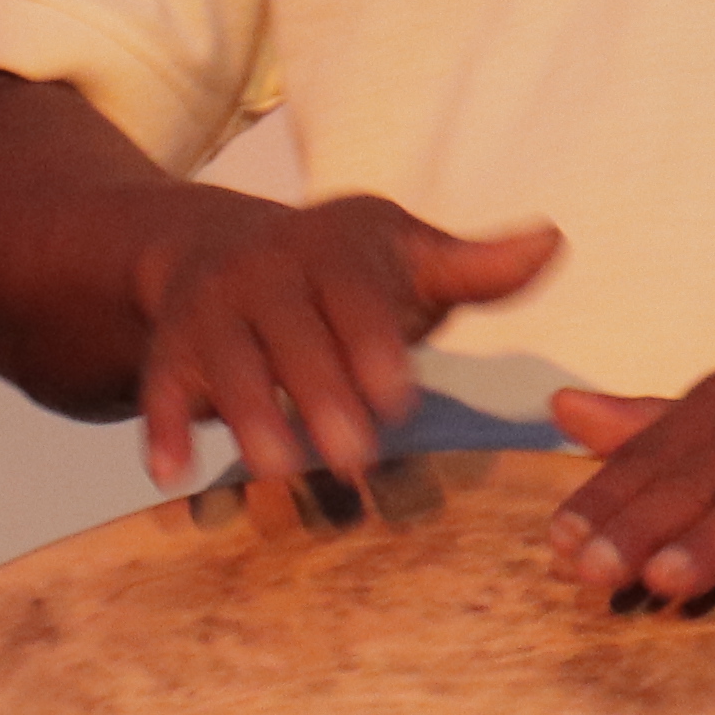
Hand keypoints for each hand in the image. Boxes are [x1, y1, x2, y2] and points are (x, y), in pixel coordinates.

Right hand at [131, 192, 565, 493]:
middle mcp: (262, 269)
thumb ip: (476, 266)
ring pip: (227, 362)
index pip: (352, 294)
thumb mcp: (406, 256)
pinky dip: (164, 428)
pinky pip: (162, 385)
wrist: (217, 246)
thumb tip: (552, 241)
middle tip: (354, 459)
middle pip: (289, 334)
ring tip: (277, 470)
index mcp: (329, 246)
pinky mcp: (172, 349)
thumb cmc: (342, 271)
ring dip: (248, 415)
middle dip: (318, 395)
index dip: (373, 345)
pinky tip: (172, 474)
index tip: (402, 399)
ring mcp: (210, 308)